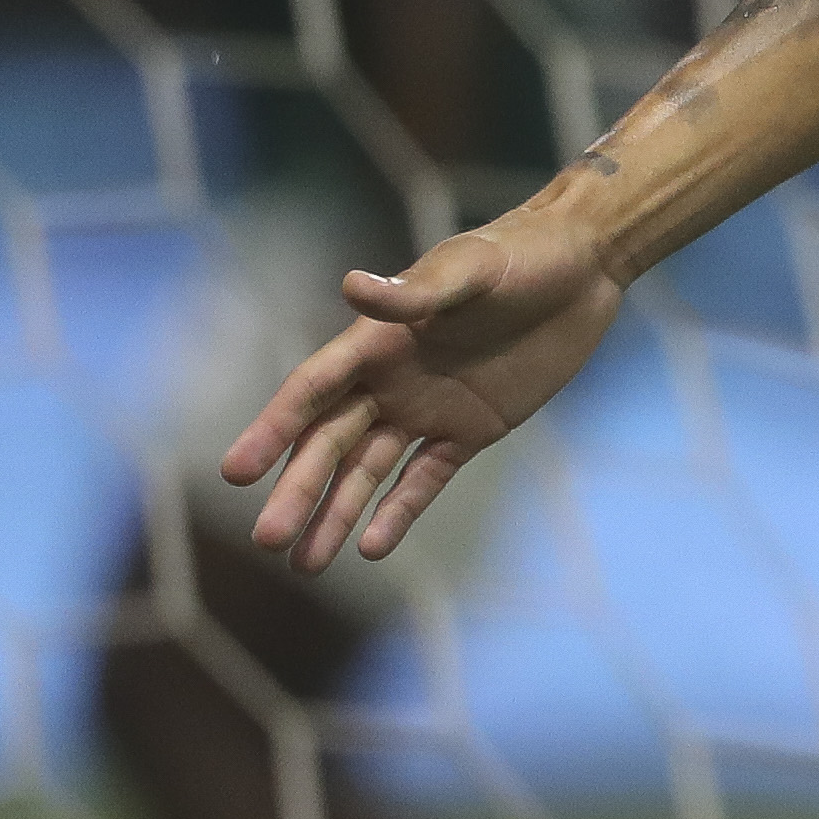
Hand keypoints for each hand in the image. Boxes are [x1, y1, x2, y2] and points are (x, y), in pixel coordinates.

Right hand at [218, 206, 629, 573]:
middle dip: (299, 490)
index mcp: (377, 340)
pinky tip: (371, 548)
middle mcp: (389, 380)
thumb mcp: (468, 268)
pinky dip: (398, 512)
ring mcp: (427, 409)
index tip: (236, 473)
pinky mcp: (470, 430)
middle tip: (267, 540)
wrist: (582, 268)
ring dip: (337, 514)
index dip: (273, 429)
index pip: (312, 391)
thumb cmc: (519, 255)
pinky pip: (425, 478)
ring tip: (305, 563)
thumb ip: (414, 290)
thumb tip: (351, 285)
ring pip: (368, 470)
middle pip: (330, 443)